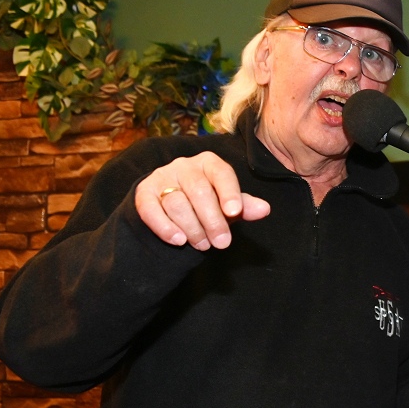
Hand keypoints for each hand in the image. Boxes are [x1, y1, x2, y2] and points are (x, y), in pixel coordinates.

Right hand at [135, 152, 270, 250]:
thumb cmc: (207, 202)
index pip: (221, 174)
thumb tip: (264, 209)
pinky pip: (151, 210)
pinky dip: (165, 227)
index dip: (229, 193)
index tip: (235, 213)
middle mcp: (184, 166)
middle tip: (222, 243)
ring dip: (192, 228)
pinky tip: (178, 241)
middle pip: (199, 192)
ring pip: (177, 203)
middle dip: (213, 221)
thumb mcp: (227, 204)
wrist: (169, 204)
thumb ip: (243, 206)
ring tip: (203, 245)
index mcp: (209, 163)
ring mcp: (162, 177)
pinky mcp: (144, 193)